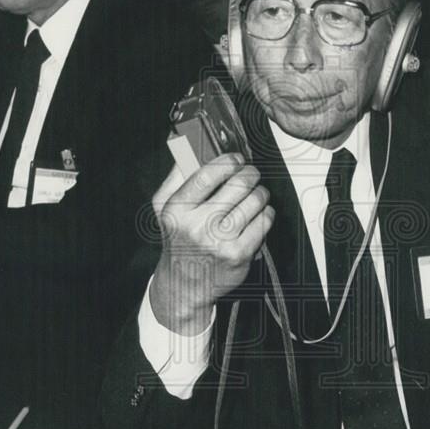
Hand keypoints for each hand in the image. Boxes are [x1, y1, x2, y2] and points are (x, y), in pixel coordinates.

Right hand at [150, 154, 273, 334]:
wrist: (184, 284)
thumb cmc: (178, 238)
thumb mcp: (164, 207)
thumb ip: (176, 174)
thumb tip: (189, 144)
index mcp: (176, 210)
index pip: (205, 176)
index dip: (226, 162)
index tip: (236, 158)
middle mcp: (196, 226)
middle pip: (236, 186)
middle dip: (249, 174)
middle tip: (251, 174)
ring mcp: (219, 242)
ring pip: (254, 201)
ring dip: (260, 193)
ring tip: (256, 194)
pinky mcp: (239, 254)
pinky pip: (263, 221)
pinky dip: (266, 213)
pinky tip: (258, 214)